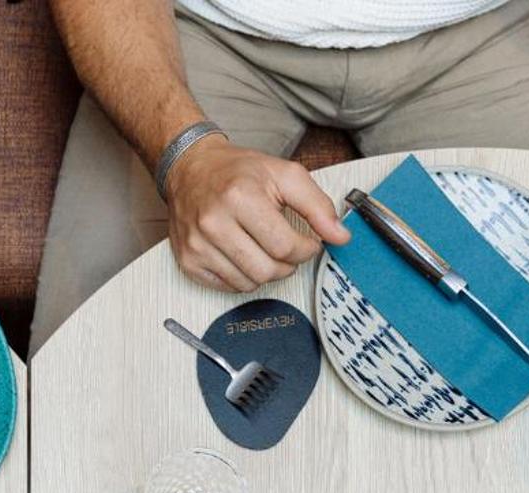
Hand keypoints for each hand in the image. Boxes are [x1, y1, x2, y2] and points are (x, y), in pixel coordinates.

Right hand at [163, 138, 350, 291]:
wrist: (191, 170)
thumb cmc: (238, 171)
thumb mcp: (284, 175)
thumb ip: (317, 205)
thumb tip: (340, 236)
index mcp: (240, 196)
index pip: (285, 247)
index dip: (306, 250)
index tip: (308, 243)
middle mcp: (214, 222)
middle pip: (267, 270)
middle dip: (287, 264)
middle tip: (288, 248)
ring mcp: (198, 244)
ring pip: (249, 283)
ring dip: (266, 272)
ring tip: (265, 250)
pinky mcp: (188, 260)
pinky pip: (228, 286)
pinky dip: (243, 277)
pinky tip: (244, 255)